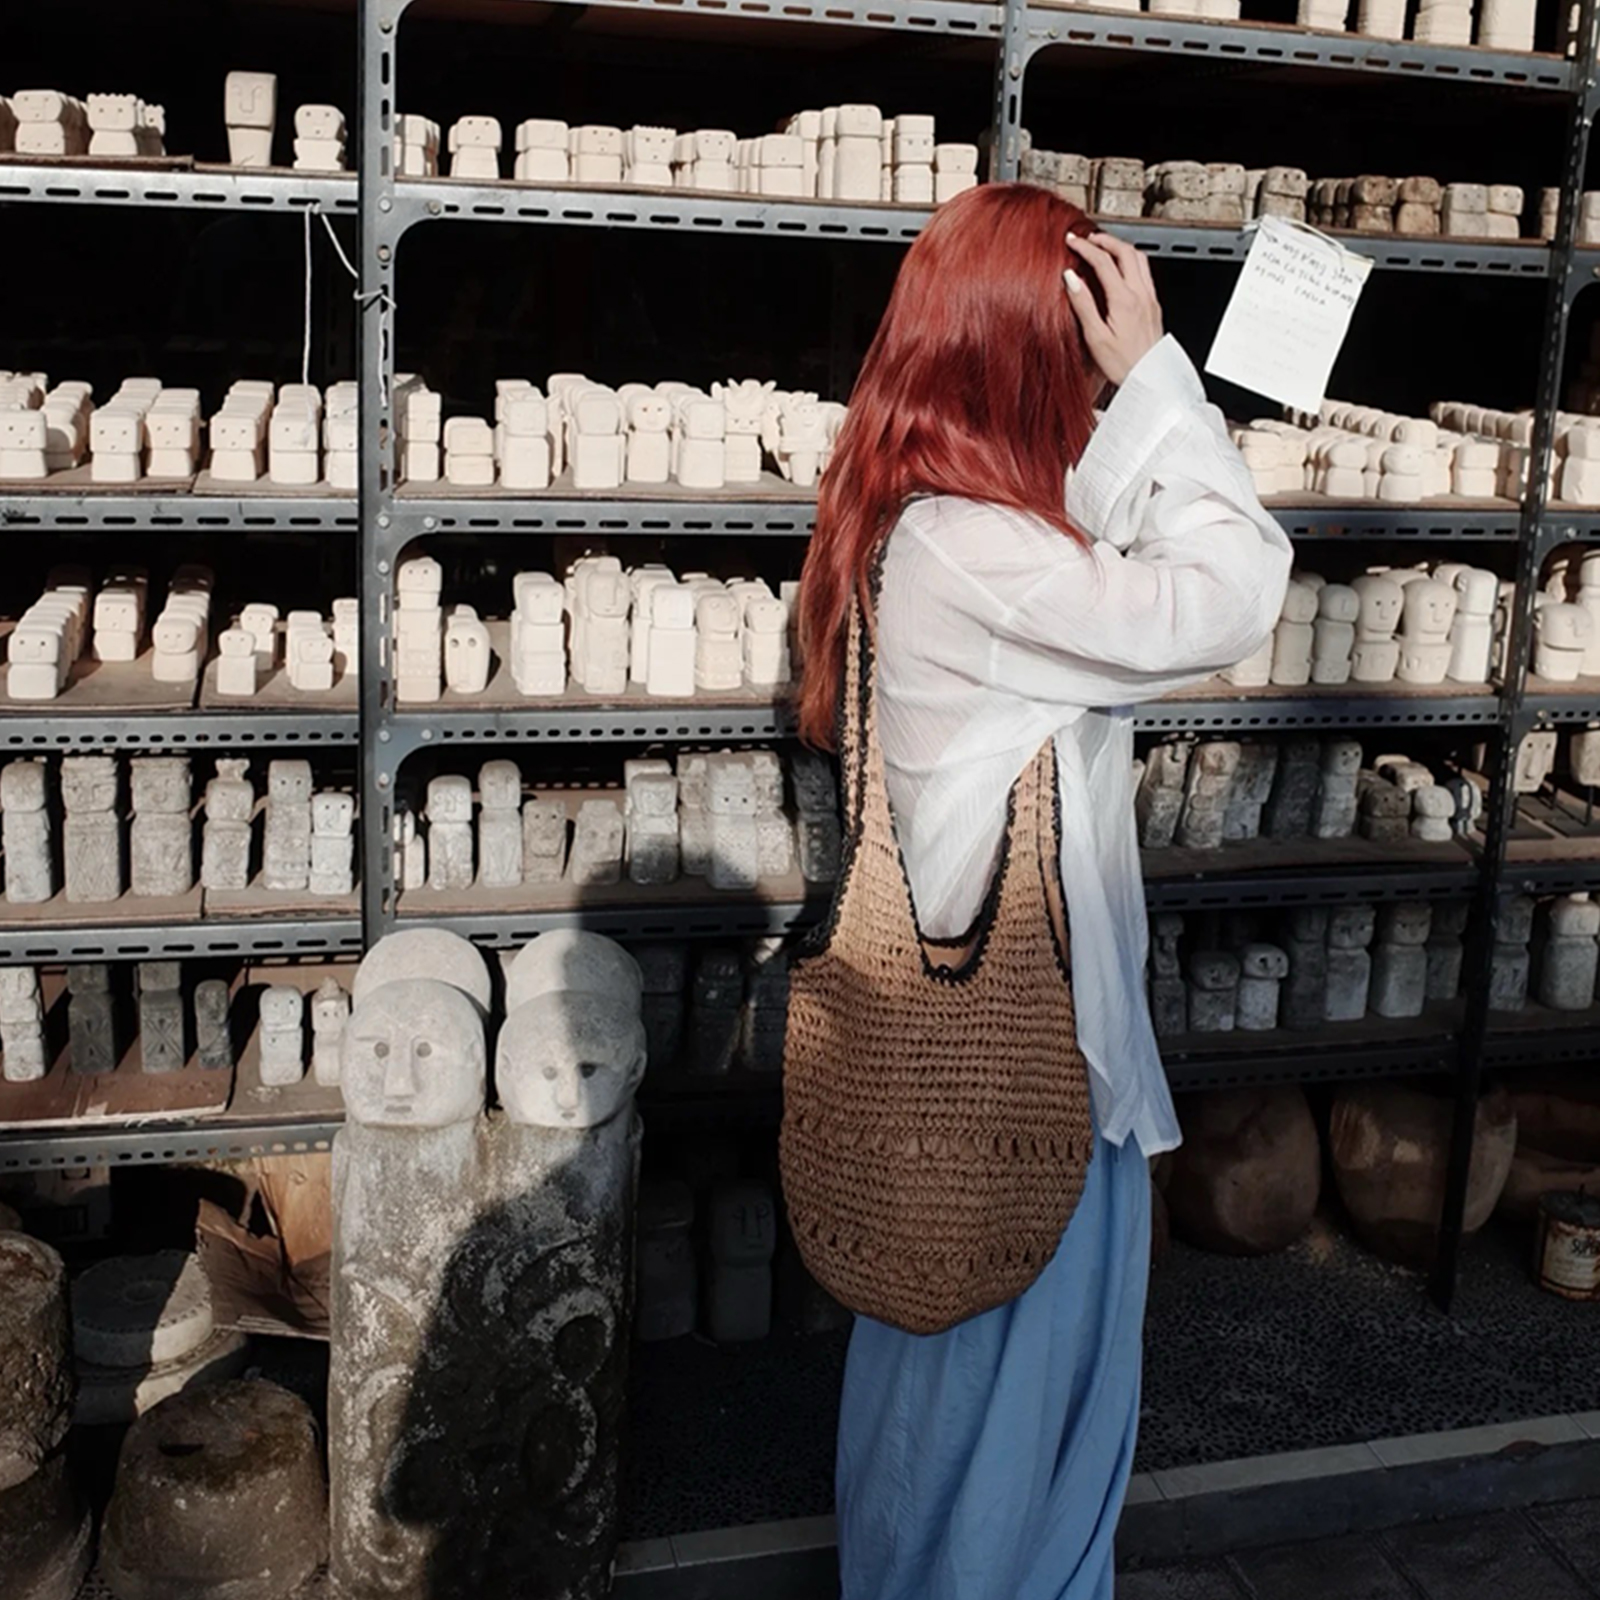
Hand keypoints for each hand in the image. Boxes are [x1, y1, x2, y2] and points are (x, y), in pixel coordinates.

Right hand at [1064, 232, 1163, 388]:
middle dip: (1105, 240)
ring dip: (1121, 247)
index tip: (1072, 242)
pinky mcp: (1154, 305)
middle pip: (1125, 252)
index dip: (1085, 248)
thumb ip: (1083, 304)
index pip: (1103, 262)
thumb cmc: (1123, 364)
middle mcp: (1141, 294)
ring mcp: (1150, 298)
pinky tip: (1122, 268)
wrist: (1150, 378)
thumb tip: (1071, 278)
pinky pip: (1145, 271)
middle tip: (1088, 239)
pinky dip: (1131, 260)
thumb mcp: (1096, 337)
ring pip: (1139, 258)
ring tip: (1105, 246)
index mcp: (1124, 300)